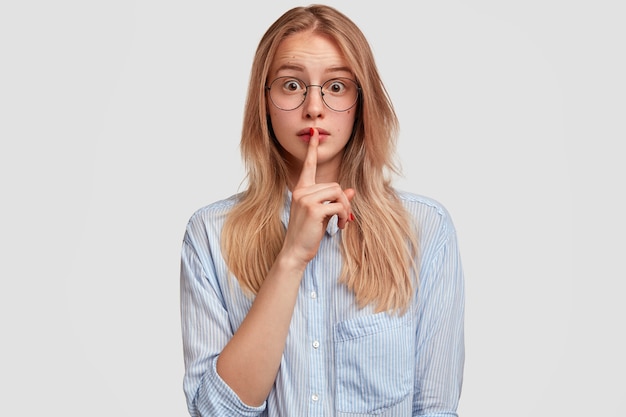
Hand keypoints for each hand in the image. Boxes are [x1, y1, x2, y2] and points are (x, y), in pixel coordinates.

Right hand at [281, 128, 355, 265]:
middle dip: (344, 202)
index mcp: (301, 189)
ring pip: (339, 193)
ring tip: (342, 223)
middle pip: (335, 185)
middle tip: (344, 218)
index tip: (314, 133)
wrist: (295, 252)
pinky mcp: (313, 209)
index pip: (308, 165)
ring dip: (346, 209)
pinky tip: (339, 227)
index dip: (313, 149)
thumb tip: (350, 190)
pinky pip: (339, 205)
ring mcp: (306, 199)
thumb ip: (334, 201)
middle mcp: (301, 191)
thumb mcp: (322, 214)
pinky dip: (344, 216)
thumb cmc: (307, 234)